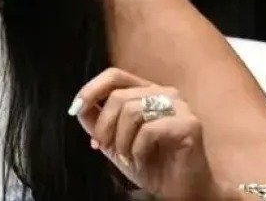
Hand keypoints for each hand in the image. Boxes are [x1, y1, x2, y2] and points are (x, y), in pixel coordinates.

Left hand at [69, 67, 230, 200]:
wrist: (179, 191)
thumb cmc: (149, 164)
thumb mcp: (113, 141)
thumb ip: (97, 121)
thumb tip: (79, 107)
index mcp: (147, 91)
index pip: (114, 75)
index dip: (91, 89)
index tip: (75, 108)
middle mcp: (165, 93)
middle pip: (119, 96)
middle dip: (104, 126)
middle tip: (104, 147)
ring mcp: (180, 106)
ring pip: (132, 111)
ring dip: (121, 141)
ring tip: (126, 157)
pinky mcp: (189, 124)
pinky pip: (149, 130)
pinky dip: (138, 150)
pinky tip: (141, 161)